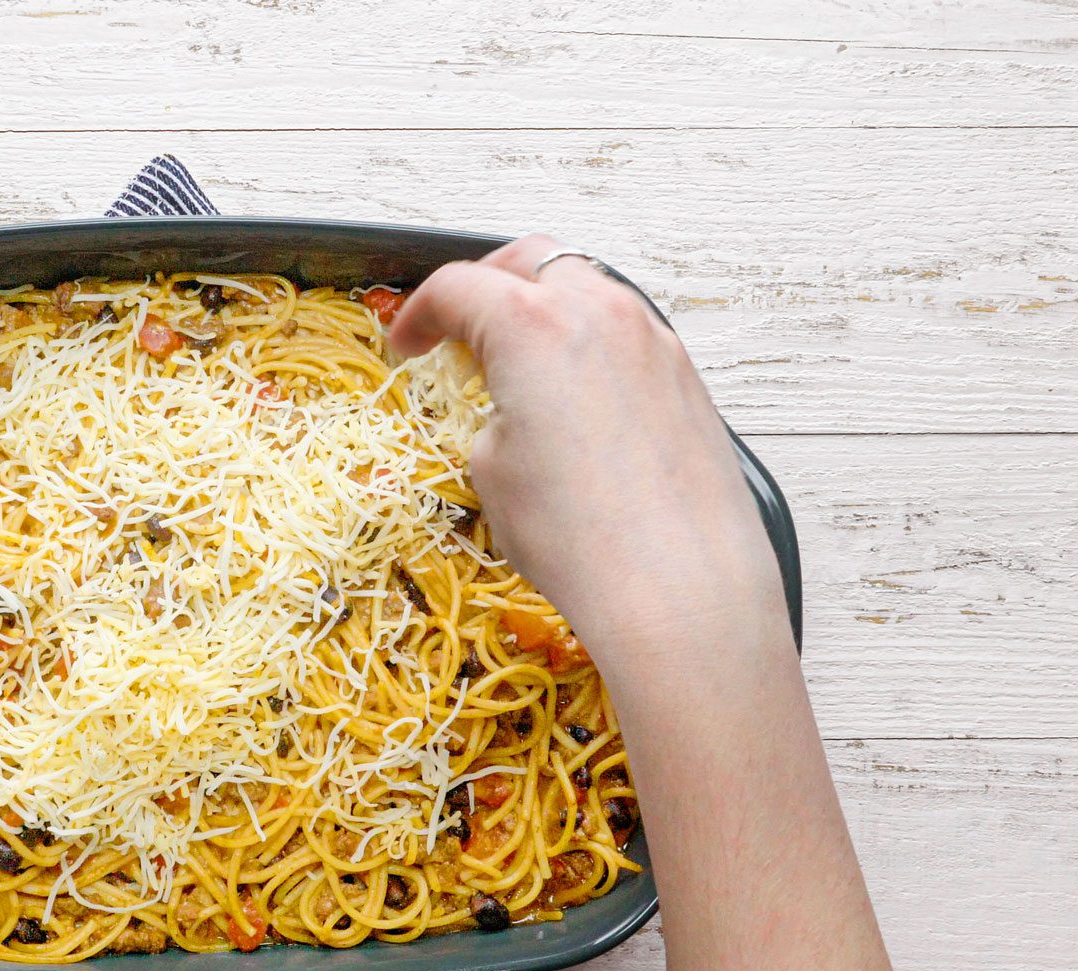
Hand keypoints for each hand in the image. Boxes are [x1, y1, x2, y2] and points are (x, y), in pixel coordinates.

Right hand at [389, 235, 783, 661]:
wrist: (676, 587)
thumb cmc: (579, 536)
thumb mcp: (491, 469)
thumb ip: (492, 411)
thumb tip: (510, 407)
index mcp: (534, 325)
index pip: (457, 287)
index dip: (417, 315)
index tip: (406, 347)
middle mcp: (600, 313)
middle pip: (529, 262)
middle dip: (485, 287)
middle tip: (458, 335)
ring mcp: (652, 340)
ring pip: (586, 288)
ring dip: (542, 311)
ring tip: (518, 368)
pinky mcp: (686, 376)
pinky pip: (625, 333)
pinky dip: (588, 345)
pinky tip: (573, 400)